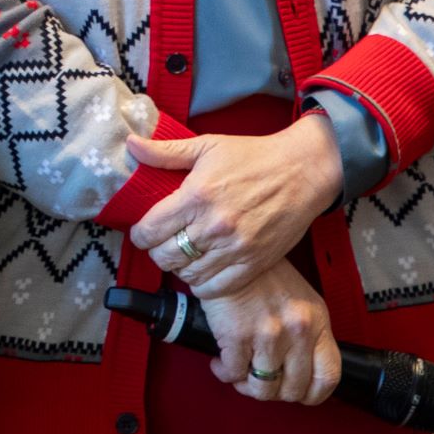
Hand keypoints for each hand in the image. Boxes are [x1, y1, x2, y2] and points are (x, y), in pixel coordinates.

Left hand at [127, 115, 340, 295]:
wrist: (302, 171)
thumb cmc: (253, 155)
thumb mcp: (207, 145)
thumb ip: (165, 152)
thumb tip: (131, 145)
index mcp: (197, 195)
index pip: (150, 230)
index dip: (139, 234)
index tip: (143, 231)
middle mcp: (214, 225)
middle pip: (165, 256)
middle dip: (156, 252)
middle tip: (162, 243)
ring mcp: (235, 248)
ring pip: (188, 275)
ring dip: (179, 267)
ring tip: (182, 254)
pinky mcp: (254, 263)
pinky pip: (215, 288)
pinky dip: (202, 284)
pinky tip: (202, 269)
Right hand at [196, 258, 341, 405]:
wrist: (230, 251)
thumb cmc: (264, 276)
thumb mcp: (300, 301)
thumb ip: (307, 334)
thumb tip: (300, 371)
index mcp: (317, 322)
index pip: (329, 376)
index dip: (313, 395)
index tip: (298, 394)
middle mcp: (298, 331)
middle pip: (294, 389)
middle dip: (275, 392)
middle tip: (260, 381)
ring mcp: (268, 334)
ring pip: (263, 387)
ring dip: (247, 386)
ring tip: (238, 374)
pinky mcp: (237, 334)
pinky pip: (233, 373)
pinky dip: (225, 373)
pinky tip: (220, 363)